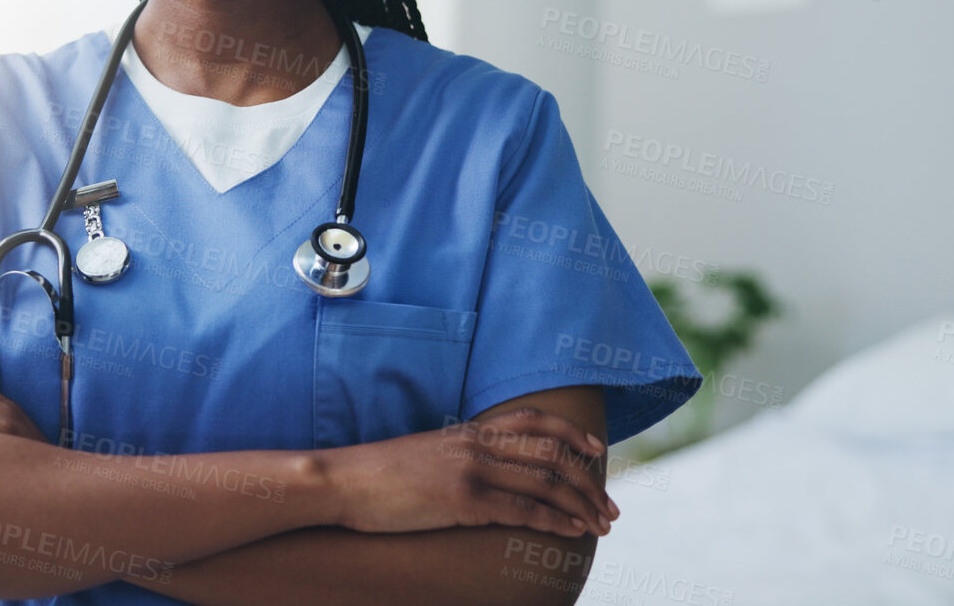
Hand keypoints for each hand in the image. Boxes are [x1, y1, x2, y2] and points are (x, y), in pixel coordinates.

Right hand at [322, 407, 614, 538]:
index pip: (533, 421)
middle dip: (588, 481)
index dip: (571, 433)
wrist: (344, 481)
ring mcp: (470, 471)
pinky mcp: (462, 501)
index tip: (596, 450)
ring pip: (544, 482)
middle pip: (550, 453)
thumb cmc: (381, 475)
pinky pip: (521, 510)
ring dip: (580, 505)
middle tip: (610, 505)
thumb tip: (490, 470)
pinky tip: (571, 532)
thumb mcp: (428, 454)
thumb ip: (462, 455)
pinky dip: (554, 520)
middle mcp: (476, 445)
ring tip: (601, 525)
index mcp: (469, 431)